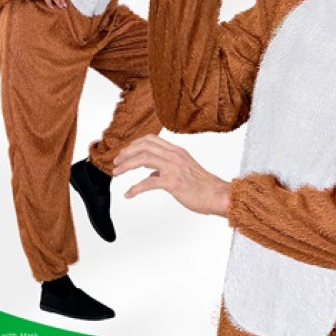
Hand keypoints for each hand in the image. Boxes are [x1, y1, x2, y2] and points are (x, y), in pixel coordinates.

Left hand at [112, 135, 229, 216]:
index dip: (134, 144)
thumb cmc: (204, 186)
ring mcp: (174, 168)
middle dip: (127, 152)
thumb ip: (167, 169)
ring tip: (116, 172)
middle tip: (116, 161)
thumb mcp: (184, 171)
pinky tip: (129, 193)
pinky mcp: (173, 182)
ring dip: (126, 165)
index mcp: (177, 152)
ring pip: (144, 158)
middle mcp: (174, 156)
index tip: (125, 152)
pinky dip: (135, 188)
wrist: (218, 195)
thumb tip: (152, 174)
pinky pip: (148, 182)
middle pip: (144, 146)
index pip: (151, 140)